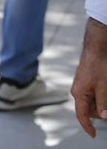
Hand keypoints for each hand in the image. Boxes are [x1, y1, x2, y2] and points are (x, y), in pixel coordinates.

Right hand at [73, 17, 106, 137]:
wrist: (97, 47)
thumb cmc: (98, 64)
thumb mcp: (104, 87)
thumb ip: (103, 103)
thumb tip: (104, 117)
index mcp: (78, 93)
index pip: (82, 115)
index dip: (87, 126)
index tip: (93, 135)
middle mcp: (78, 90)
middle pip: (90, 110)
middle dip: (101, 112)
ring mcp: (83, 85)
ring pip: (94, 102)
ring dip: (103, 103)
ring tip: (106, 90)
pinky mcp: (89, 81)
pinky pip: (96, 93)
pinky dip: (103, 96)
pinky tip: (106, 88)